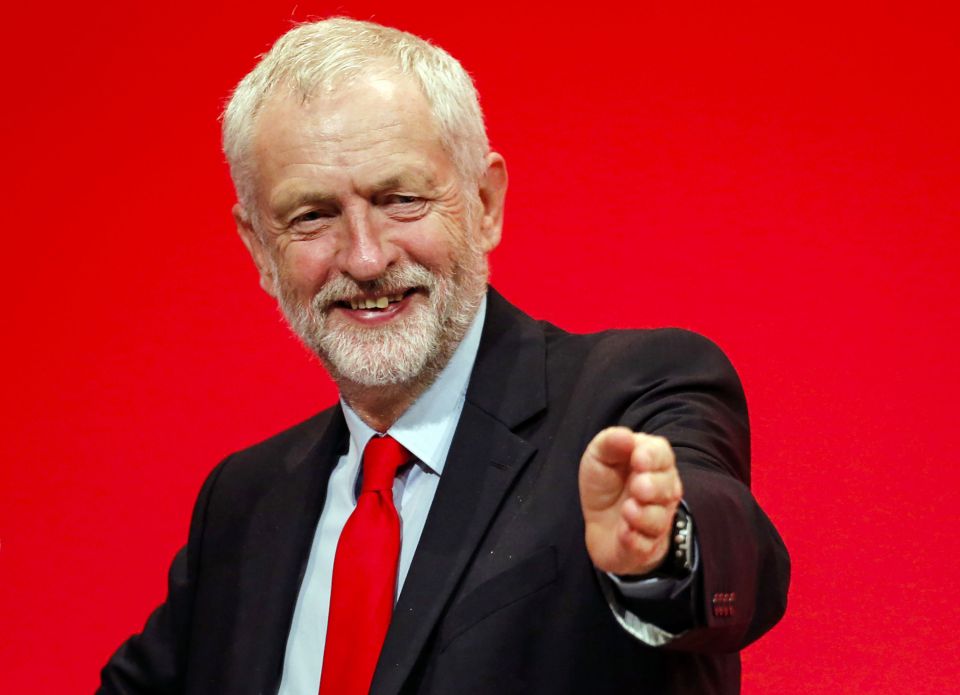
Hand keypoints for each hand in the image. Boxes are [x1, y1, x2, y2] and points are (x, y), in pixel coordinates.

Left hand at [578, 427, 682, 575]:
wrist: (599, 525)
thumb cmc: (605, 484)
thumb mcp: (599, 456)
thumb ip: (609, 442)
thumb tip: (626, 436)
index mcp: (653, 463)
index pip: (662, 454)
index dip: (652, 457)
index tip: (637, 459)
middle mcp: (662, 491)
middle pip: (668, 488)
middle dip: (654, 487)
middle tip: (637, 487)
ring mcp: (658, 520)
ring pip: (660, 519)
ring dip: (643, 515)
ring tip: (627, 510)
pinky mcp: (647, 546)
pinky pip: (646, 545)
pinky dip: (634, 538)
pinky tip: (624, 531)